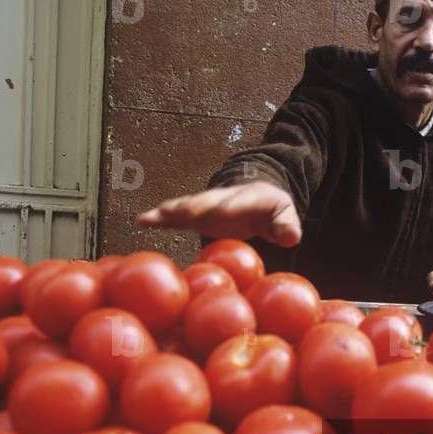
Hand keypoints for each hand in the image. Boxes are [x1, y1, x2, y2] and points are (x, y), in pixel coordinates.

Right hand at [137, 181, 302, 246]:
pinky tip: (142, 221)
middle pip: (208, 201)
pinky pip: (177, 216)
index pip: (238, 202)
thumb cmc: (272, 209)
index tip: (217, 213)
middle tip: (181, 214)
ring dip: (171, 211)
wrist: (257, 196)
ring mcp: (208, 205)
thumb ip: (287, 225)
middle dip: (195, 207)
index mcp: (249, 198)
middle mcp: (224, 198)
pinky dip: (160, 218)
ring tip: (151, 217)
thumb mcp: (286, 214)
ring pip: (188, 206)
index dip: (228, 206)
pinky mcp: (196, 214)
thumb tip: (290, 237)